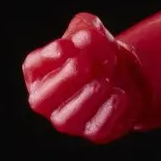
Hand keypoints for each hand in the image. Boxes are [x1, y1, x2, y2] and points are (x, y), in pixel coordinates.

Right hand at [22, 12, 147, 142]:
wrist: (128, 75)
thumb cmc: (98, 52)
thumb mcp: (92, 32)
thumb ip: (86, 29)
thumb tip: (85, 39)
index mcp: (40, 74)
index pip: (33, 67)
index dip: (48, 57)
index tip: (67, 46)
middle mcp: (49, 101)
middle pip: (42, 99)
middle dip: (63, 80)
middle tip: (83, 64)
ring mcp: (70, 120)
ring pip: (67, 119)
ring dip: (86, 98)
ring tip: (104, 81)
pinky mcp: (95, 132)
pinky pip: (97, 128)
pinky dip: (108, 113)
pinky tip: (120, 95)